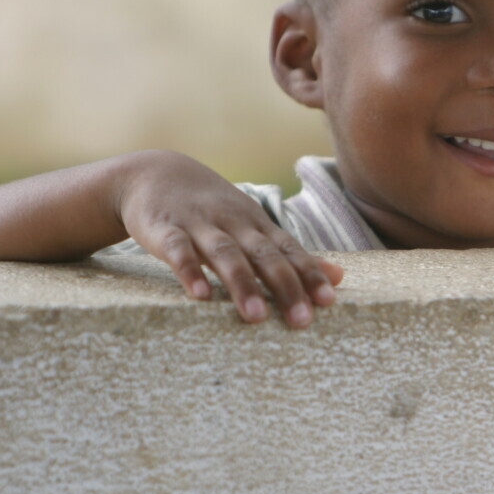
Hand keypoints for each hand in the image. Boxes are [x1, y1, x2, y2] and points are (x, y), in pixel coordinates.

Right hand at [116, 151, 343, 328]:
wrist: (153, 172)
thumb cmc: (211, 209)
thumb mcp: (252, 225)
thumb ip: (290, 253)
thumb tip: (340, 276)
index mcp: (257, 224)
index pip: (289, 250)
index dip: (309, 274)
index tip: (329, 301)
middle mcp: (233, 222)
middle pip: (264, 254)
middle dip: (285, 286)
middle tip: (301, 321)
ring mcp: (199, 224)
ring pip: (225, 253)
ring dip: (242, 284)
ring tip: (257, 316)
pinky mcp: (164, 229)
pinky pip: (178, 250)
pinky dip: (189, 271)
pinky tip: (200, 295)